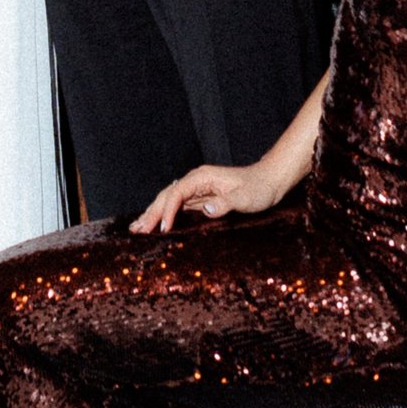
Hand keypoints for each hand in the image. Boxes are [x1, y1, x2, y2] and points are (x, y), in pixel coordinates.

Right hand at [133, 163, 269, 232]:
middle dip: (151, 213)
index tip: (163, 228)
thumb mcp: (246, 197)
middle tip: (136, 230)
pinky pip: (178, 206)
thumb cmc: (259, 188)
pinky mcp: (201, 198)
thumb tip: (205, 208)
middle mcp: (196, 181)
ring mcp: (197, 189)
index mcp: (202, 177)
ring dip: (154, 214)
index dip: (168, 211)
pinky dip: (165, 215)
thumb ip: (226, 202)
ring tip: (137, 228)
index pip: (177, 194)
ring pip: (169, 201)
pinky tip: (157, 223)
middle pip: (167, 196)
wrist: (270, 181)